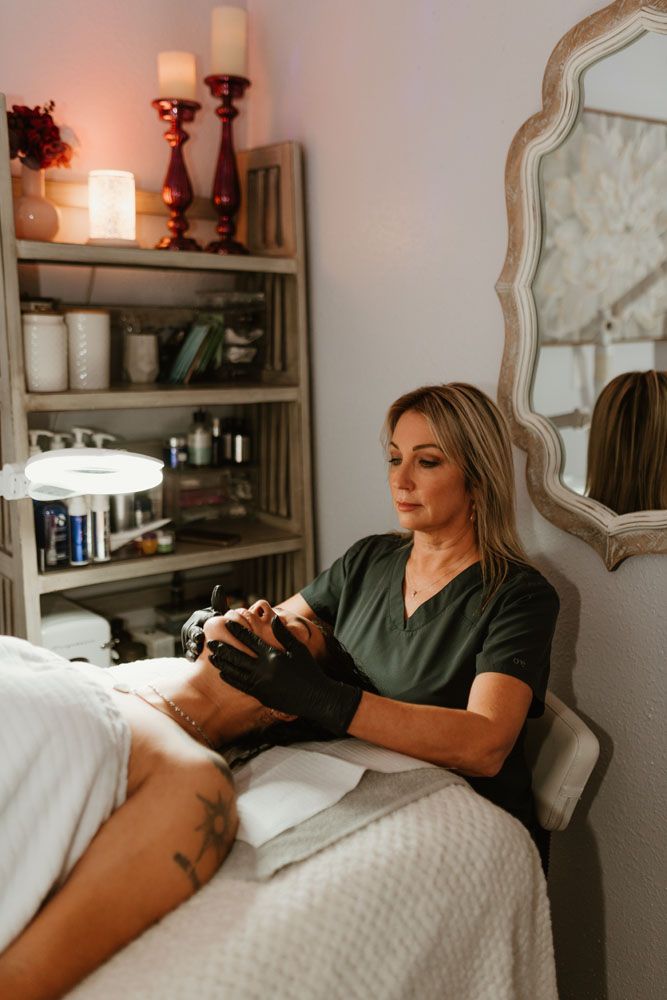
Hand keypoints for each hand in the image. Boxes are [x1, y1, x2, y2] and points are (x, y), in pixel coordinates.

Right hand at [180, 585, 225, 660]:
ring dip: (192, 647)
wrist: (218, 638)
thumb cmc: (221, 623)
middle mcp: (192, 626)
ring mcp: (189, 639)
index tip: (205, 629)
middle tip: (199, 640)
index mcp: (199, 616)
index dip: (203, 623)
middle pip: (190, 631)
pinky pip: (188, 653)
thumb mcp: (221, 613)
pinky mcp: (189, 650)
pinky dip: (191, 656)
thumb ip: (219, 603)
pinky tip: (195, 660)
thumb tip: (218, 587)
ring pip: (188, 642)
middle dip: (194, 636)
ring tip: (197, 652)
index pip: (200, 619)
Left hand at [207, 616, 361, 735]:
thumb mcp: (298, 649)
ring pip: (236, 671)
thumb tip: (273, 618)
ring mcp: (261, 683)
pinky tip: (223, 673)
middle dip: (223, 648)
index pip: (250, 640)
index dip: (237, 631)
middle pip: (237, 656)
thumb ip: (283, 634)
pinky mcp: (261, 695)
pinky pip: (241, 685)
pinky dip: (230, 678)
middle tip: (210, 642)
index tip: (227, 623)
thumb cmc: (309, 671)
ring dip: (223, 663)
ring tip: (212, 657)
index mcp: (273, 655)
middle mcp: (264, 669)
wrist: (316, 697)